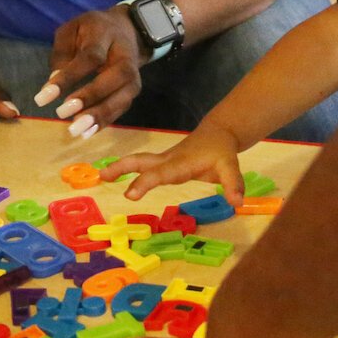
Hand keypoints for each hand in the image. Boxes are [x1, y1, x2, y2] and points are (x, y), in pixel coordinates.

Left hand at [38, 8, 144, 139]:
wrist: (128, 30)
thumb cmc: (91, 31)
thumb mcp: (71, 30)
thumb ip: (62, 54)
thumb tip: (53, 81)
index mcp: (105, 35)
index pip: (89, 58)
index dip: (68, 77)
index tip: (43, 97)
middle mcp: (124, 56)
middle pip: (113, 77)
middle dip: (88, 97)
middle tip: (62, 112)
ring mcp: (133, 75)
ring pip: (121, 97)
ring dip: (98, 115)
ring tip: (75, 130)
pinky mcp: (133, 91)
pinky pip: (121, 108)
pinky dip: (104, 122)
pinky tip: (86, 133)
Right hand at [102, 123, 245, 204]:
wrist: (218, 134)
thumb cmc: (222, 151)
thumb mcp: (231, 166)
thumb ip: (233, 184)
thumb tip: (237, 203)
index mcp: (180, 163)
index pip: (159, 174)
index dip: (145, 183)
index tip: (130, 195)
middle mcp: (168, 160)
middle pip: (141, 161)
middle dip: (122, 168)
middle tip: (102, 176)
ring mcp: (164, 160)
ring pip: (139, 161)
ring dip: (120, 167)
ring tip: (101, 176)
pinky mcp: (163, 163)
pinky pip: (143, 166)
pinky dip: (128, 170)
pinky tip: (116, 177)